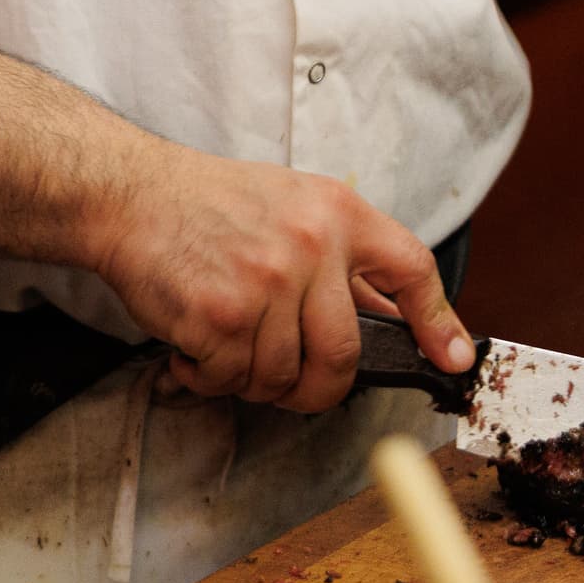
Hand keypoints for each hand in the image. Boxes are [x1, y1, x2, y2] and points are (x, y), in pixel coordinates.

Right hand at [87, 147, 470, 414]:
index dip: (438, 320)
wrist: (131, 194)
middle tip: (295, 388)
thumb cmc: (208, 202)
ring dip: (252, 379)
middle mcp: (311, 246)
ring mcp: (266, 283)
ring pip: (282, 376)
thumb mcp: (293, 204)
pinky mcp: (221, 317)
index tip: (452, 358)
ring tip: (225, 347)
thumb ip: (340, 257)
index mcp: (337, 212)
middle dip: (319, 388)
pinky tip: (193, 348)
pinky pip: (231, 380)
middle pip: (343, 355)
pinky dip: (209, 378)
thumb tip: (386, 317)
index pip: (411, 268)